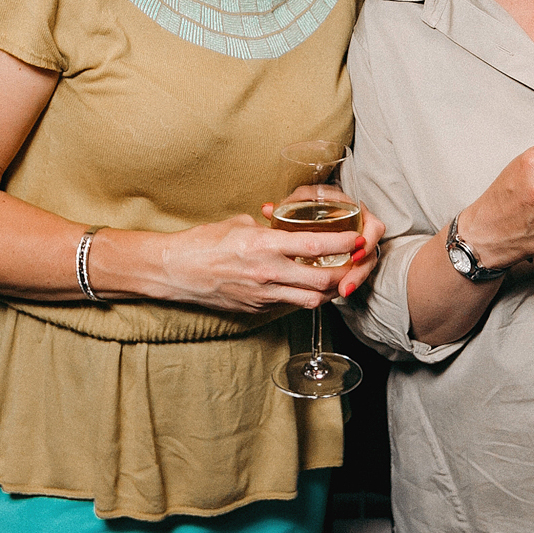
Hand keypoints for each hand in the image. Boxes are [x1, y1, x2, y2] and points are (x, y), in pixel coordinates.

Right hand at [157, 214, 365, 313]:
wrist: (175, 271)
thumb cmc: (203, 242)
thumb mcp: (239, 225)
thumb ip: (268, 228)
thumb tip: (285, 225)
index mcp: (264, 245)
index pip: (315, 246)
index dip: (343, 243)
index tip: (358, 238)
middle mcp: (267, 272)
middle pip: (322, 281)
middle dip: (346, 273)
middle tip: (356, 262)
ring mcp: (263, 294)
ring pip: (311, 299)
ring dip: (330, 290)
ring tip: (340, 277)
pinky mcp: (257, 308)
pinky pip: (290, 303)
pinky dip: (305, 296)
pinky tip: (309, 287)